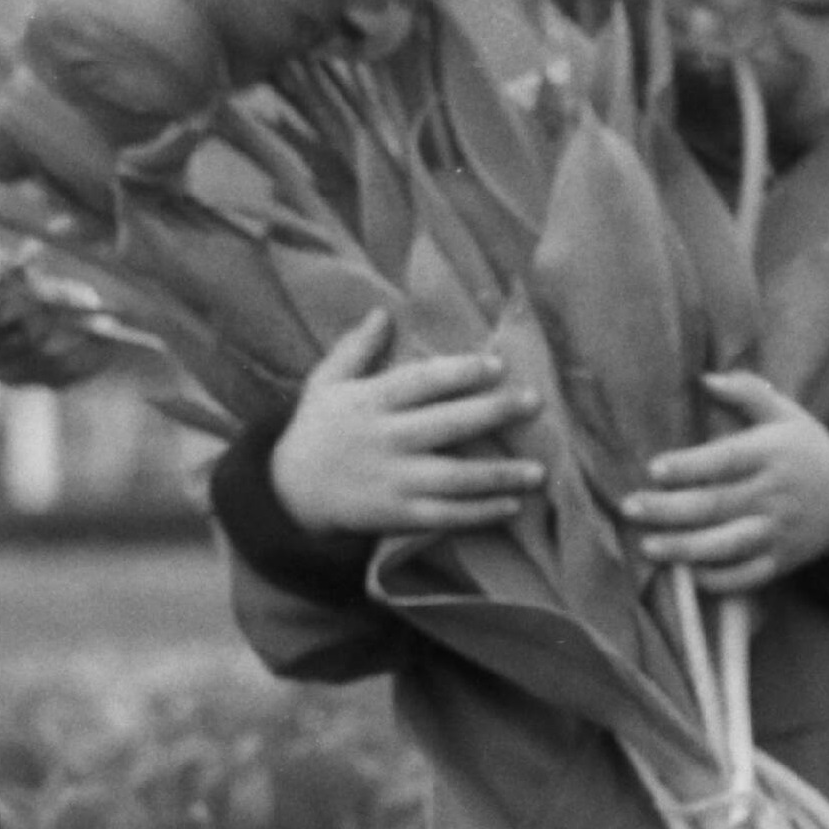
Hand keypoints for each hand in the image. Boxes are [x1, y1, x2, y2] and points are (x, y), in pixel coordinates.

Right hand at [268, 311, 544, 535]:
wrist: (288, 492)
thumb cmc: (317, 429)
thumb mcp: (327, 382)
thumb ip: (357, 348)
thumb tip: (383, 311)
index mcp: (371, 401)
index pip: (421, 382)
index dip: (460, 372)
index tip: (498, 365)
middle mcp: (385, 439)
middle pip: (446, 424)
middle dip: (493, 412)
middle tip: (535, 402)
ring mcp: (393, 480)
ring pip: (453, 477)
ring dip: (498, 474)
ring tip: (539, 471)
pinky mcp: (397, 515)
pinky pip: (444, 516)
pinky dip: (478, 514)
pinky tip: (512, 507)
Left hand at [623, 370, 828, 591]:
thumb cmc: (807, 449)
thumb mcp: (786, 413)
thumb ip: (747, 391)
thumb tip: (703, 378)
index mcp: (772, 454)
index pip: (727, 460)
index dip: (690, 466)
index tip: (655, 468)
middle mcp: (774, 494)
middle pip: (717, 505)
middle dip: (670, 510)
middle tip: (630, 507)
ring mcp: (778, 532)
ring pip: (728, 545)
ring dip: (686, 548)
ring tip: (649, 547)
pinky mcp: (782, 561)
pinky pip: (748, 576)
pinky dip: (719, 580)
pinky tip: (689, 574)